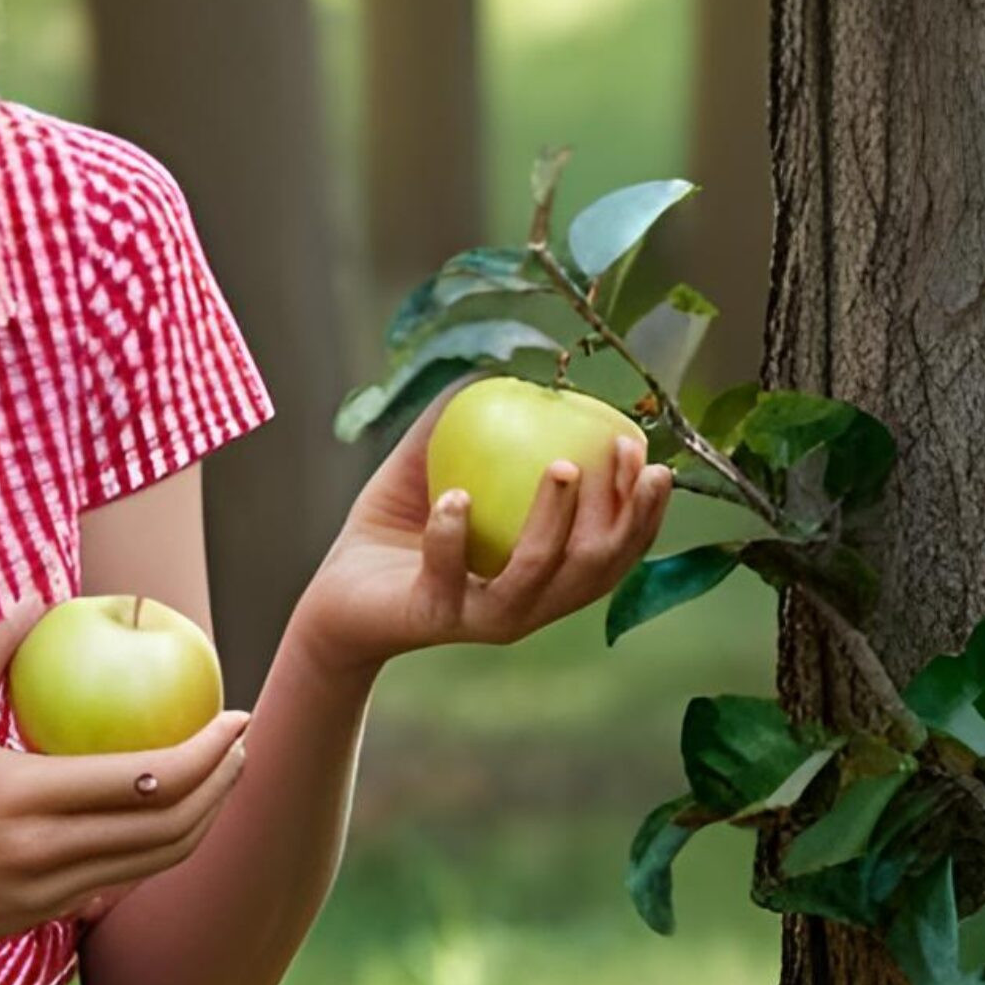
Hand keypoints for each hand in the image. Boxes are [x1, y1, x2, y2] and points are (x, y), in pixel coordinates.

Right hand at [0, 594, 254, 953]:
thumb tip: (40, 596)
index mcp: (24, 795)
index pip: (147, 778)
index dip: (207, 751)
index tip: (236, 718)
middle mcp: (44, 852)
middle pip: (170, 828)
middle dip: (223, 786)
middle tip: (243, 747)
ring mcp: (46, 893)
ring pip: (154, 864)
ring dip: (201, 823)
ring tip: (219, 782)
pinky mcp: (39, 918)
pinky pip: (118, 885)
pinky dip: (154, 852)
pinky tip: (165, 819)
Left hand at [295, 380, 676, 672]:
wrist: (336, 593)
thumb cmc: (398, 527)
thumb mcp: (437, 466)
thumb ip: (471, 424)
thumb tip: (510, 368)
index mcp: (546, 577)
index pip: (614, 550)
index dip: (643, 510)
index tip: (649, 456)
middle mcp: (526, 605)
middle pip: (595, 569)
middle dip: (623, 514)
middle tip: (625, 456)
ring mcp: (480, 616)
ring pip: (535, 575)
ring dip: (555, 519)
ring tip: (561, 466)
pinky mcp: (431, 616)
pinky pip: (449, 573)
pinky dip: (454, 535)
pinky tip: (457, 498)